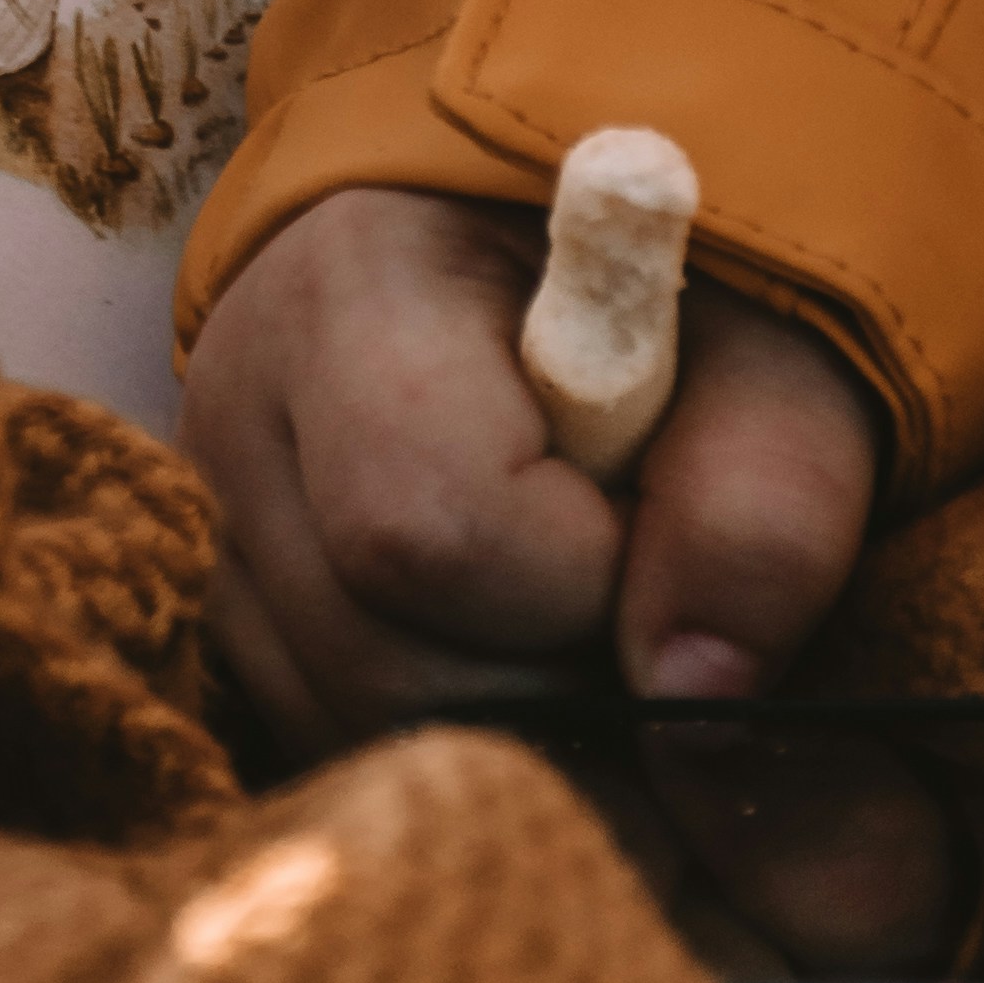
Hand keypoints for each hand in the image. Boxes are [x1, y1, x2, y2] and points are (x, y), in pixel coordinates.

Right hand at [183, 185, 878, 761]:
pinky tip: (514, 645)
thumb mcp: (767, 358)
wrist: (555, 252)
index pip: (432, 529)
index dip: (584, 579)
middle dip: (552, 680)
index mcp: (351, 287)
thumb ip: (763, 507)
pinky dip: (443, 730)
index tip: (651, 516)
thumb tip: (691, 699)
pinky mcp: (227, 586)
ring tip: (577, 613)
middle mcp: (239, 400)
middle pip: (378, 660)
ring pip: (342, 720)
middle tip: (629, 591)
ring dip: (504, 722)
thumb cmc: (667, 294)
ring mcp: (216, 506)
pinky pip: (320, 729)